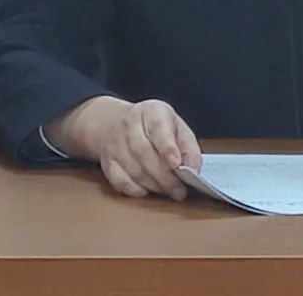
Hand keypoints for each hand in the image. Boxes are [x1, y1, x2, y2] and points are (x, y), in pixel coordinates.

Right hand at [45, 96, 201, 199]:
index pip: (158, 128)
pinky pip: (120, 181)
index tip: (177, 164)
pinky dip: (136, 190)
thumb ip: (188, 145)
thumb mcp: (176, 125)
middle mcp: (129, 124)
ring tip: (169, 191)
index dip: (167, 147)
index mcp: (152, 111)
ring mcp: (115, 143)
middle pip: (145, 153)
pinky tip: (148, 190)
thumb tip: (194, 169)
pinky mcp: (107, 162)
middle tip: (179, 190)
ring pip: (134, 170)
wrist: (114, 122)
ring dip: (154, 185)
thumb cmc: (154, 127)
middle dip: (165, 176)